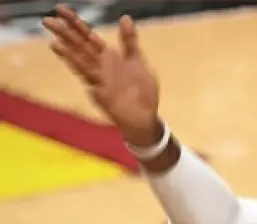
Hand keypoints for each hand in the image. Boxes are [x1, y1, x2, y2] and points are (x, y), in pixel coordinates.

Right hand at [43, 4, 159, 142]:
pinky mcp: (102, 93)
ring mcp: (99, 80)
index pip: (88, 37)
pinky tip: (71, 63)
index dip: (76, 23)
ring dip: (68, 51)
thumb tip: (125, 17)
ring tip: (53, 40)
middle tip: (48, 20)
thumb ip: (129, 41)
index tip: (61, 9)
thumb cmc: (142, 90)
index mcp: (108, 57)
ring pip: (81, 61)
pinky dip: (80, 69)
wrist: (146, 117)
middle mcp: (100, 66)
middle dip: (65, 34)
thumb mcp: (138, 61)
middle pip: (80, 47)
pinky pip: (91, 80)